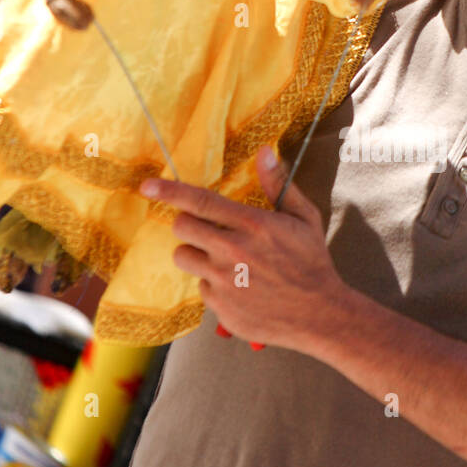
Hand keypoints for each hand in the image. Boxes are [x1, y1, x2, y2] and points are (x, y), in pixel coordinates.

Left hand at [140, 145, 345, 351]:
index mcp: (253, 225)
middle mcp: (233, 251)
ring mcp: (224, 281)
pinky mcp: (220, 306)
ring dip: (196, 254)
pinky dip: (214, 285)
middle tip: (208, 231)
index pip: (200, 202)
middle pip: (182, 228)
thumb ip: (279, 184)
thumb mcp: (304, 218)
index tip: (147, 186)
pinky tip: (239, 287)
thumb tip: (264, 152)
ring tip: (222, 260)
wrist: (319, 314)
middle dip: (188, 224)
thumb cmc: (312, 262)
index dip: (169, 191)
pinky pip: (201, 288)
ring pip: (184, 257)